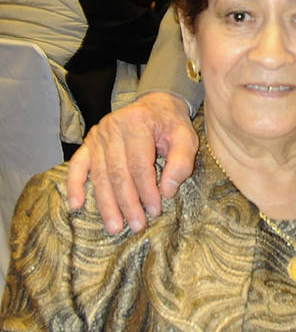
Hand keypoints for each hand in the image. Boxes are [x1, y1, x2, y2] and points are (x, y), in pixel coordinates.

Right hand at [65, 93, 198, 234]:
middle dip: (127, 203)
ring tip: (114, 226)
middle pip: (117, 173)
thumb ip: (181, 162)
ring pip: (99, 175)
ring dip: (106, 204)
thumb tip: (167, 191)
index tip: (155, 211)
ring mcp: (97, 136)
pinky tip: (76, 204)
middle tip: (136, 225)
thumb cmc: (170, 124)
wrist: (155, 105)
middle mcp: (112, 128)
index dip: (146, 190)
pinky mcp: (88, 144)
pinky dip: (75, 186)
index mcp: (137, 123)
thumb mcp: (186, 136)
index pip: (139, 164)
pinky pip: (77, 166)